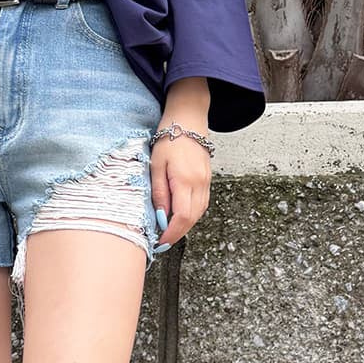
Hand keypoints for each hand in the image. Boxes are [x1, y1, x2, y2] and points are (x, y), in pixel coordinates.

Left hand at [150, 129, 211, 250]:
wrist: (188, 120)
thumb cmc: (169, 139)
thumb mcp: (156, 165)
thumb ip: (159, 193)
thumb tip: (161, 217)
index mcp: (185, 180)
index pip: (182, 217)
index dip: (172, 233)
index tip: (161, 242)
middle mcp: (200, 184)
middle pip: (192, 218)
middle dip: (177, 233)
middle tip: (162, 242)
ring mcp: (206, 182)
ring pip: (199, 213)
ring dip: (184, 225)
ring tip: (169, 231)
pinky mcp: (208, 179)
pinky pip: (202, 203)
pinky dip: (191, 214)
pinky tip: (179, 216)